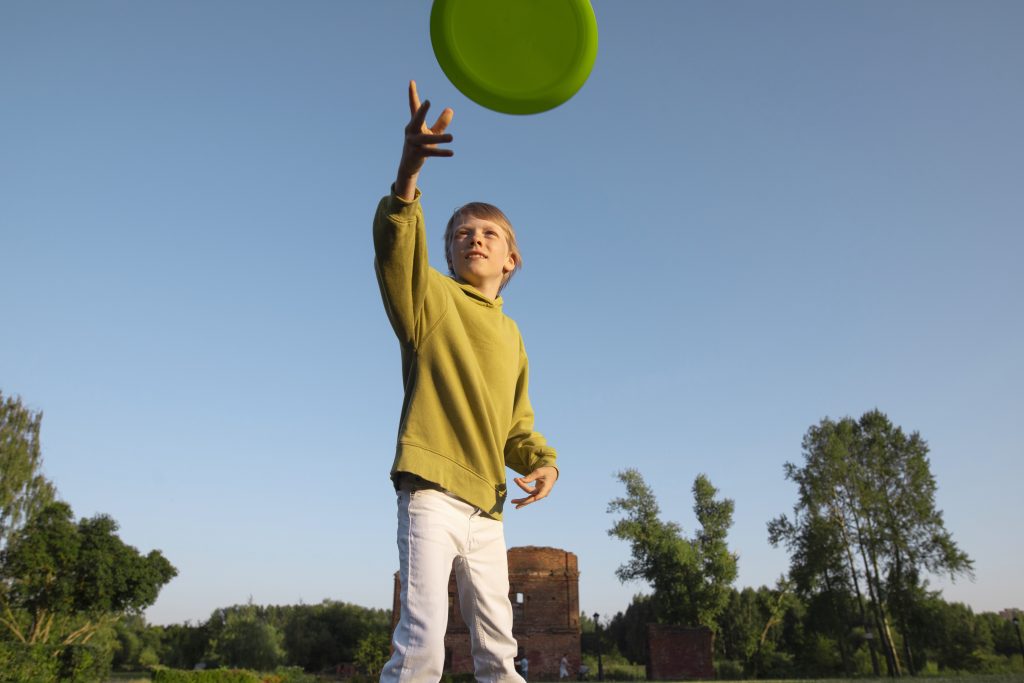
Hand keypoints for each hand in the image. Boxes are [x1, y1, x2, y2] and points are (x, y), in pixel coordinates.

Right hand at [395, 80, 453, 199]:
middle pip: (416, 119)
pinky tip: (451, 153)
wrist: (408, 165)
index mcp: (414, 124)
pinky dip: (441, 153)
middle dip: (422, 111)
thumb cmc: (421, 146)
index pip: (414, 107)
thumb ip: (441, 122)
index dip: (413, 94)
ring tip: (452, 137)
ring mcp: (413, 143)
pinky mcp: (417, 154)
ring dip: (439, 138)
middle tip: (428, 102)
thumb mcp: (432, 133)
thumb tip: (451, 109)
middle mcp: (411, 132)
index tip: (412, 81)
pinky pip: (430, 152)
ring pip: (426, 139)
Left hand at [511, 466, 557, 508]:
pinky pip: (530, 497)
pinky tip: (517, 504)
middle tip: (512, 501)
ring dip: (521, 501)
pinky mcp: (537, 493)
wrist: (552, 474)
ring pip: (530, 499)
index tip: (517, 479)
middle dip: (522, 500)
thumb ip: (530, 477)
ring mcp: (540, 494)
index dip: (525, 487)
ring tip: (512, 502)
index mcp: (546, 488)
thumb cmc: (546, 471)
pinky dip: (524, 500)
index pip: (534, 491)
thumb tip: (520, 480)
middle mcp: (543, 493)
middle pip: (531, 498)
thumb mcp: (539, 472)